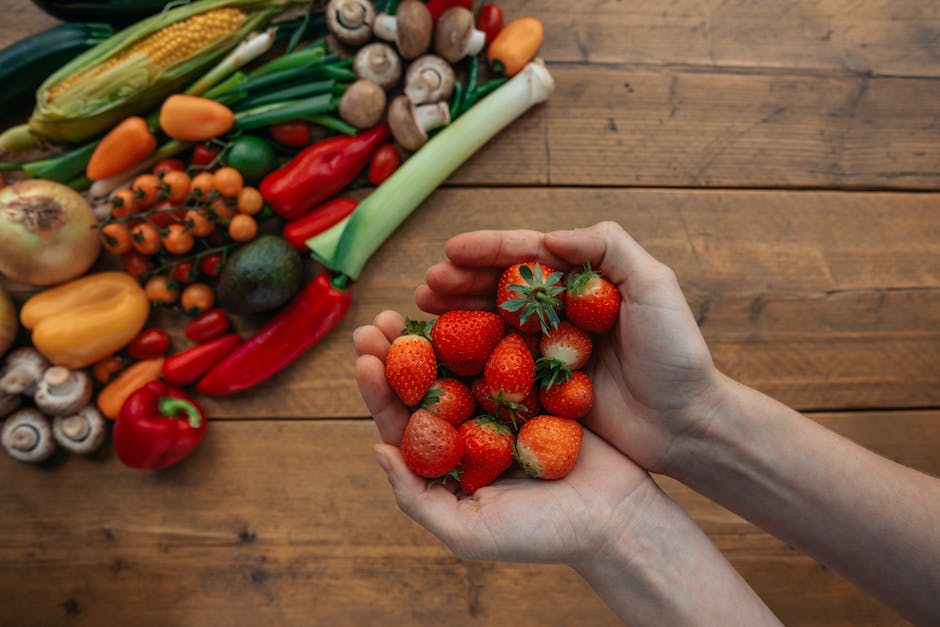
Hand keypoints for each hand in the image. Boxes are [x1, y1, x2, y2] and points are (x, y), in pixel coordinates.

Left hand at [354, 310, 652, 565]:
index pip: (403, 422)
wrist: (617, 520)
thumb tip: (376, 450)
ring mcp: (504, 405)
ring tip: (415, 303)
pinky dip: (489, 330)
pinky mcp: (539, 387)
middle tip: (377, 321)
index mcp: (447, 462)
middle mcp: (470, 430)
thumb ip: (417, 498)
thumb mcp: (468, 531)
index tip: (363, 358)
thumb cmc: (542, 535)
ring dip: (437, 333)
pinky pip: (509, 353)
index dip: (379, 390)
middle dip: (397, 351)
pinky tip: (472, 305)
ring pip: (462, 361)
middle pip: (425, 384)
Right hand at [416, 221, 720, 473]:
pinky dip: (467, 359)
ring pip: (491, 325)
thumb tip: (549, 236)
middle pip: (499, 289)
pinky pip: (497, 368)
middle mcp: (559, 312)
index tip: (450, 251)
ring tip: (421, 310)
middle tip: (424, 286)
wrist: (687, 424)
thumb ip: (609, 247)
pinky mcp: (542, 389)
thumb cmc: (677, 353)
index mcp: (582, 282)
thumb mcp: (655, 286)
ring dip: (455, 316)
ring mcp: (548, 351)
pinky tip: (440, 356)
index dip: (487, 250)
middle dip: (459, 282)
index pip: (527, 256)